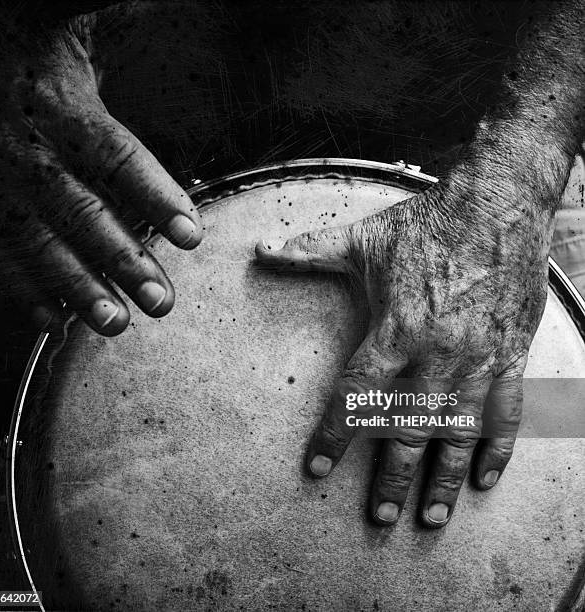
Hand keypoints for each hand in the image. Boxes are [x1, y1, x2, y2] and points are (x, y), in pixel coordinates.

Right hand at [0, 8, 201, 334]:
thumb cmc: (26, 45)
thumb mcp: (66, 20)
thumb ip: (102, 11)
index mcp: (57, 105)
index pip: (113, 156)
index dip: (154, 195)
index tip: (193, 234)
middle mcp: (25, 152)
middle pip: (77, 213)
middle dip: (119, 260)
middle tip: (159, 301)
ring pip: (38, 245)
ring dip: (77, 289)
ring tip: (115, 324)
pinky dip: (26, 291)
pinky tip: (55, 323)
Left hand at [256, 173, 553, 527]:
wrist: (498, 204)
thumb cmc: (427, 223)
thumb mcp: (362, 238)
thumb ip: (308, 250)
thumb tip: (260, 248)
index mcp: (394, 331)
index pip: (356, 396)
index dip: (334, 435)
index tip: (318, 468)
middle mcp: (435, 355)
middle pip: (407, 429)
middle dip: (391, 477)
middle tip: (381, 517)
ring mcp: (478, 360)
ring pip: (457, 433)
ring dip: (443, 479)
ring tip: (430, 517)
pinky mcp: (511, 355)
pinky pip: (508, 412)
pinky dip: (498, 448)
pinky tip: (485, 477)